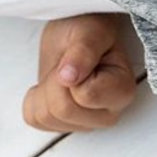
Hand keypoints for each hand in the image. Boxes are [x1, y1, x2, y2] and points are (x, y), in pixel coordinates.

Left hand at [23, 14, 136, 131]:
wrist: (75, 36)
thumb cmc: (87, 31)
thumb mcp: (89, 32)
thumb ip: (83, 52)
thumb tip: (68, 78)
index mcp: (122, 92)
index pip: (84, 96)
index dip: (69, 73)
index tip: (78, 58)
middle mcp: (110, 114)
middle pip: (63, 110)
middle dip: (52, 83)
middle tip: (64, 66)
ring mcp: (89, 124)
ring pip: (47, 118)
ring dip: (43, 91)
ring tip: (58, 75)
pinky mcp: (68, 125)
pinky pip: (36, 120)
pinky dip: (34, 101)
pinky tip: (50, 87)